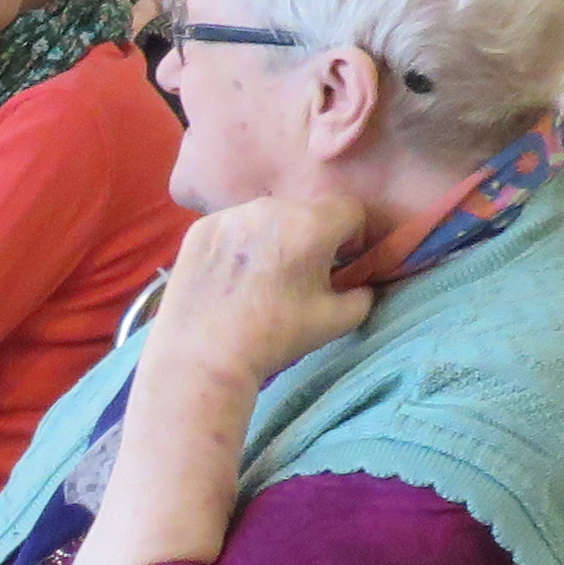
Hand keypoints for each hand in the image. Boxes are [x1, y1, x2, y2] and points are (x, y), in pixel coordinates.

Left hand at [147, 191, 379, 396]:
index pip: (349, 209)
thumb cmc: (273, 338)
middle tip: (301, 274)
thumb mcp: (336, 321)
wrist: (203, 356)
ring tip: (262, 278)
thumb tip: (363, 282)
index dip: (353, 236)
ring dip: (274, 238)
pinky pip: (233, 227)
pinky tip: (232, 278)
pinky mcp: (200, 228)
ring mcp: (230, 214)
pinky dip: (239, 245)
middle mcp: (270, 208)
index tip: (342, 261)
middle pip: (306, 212)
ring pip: (267, 217)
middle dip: (312, 237)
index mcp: (310, 225)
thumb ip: (363, 293)